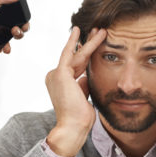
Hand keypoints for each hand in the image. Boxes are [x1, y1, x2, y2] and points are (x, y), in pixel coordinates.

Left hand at [0, 0, 29, 53]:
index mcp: (1, 7)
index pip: (17, 15)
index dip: (23, 21)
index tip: (24, 25)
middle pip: (14, 27)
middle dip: (18, 32)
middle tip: (15, 31)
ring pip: (4, 36)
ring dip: (9, 43)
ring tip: (8, 47)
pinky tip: (0, 49)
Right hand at [45, 26, 106, 156]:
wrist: (73, 126)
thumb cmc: (80, 117)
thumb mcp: (84, 98)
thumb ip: (83, 86)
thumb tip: (85, 77)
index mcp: (61, 84)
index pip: (77, 66)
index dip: (86, 56)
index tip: (94, 46)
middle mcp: (55, 77)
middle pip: (77, 58)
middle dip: (89, 44)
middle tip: (99, 31)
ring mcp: (56, 74)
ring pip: (77, 54)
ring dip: (90, 42)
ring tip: (101, 30)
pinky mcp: (60, 72)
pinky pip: (70, 53)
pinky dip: (75, 41)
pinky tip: (80, 31)